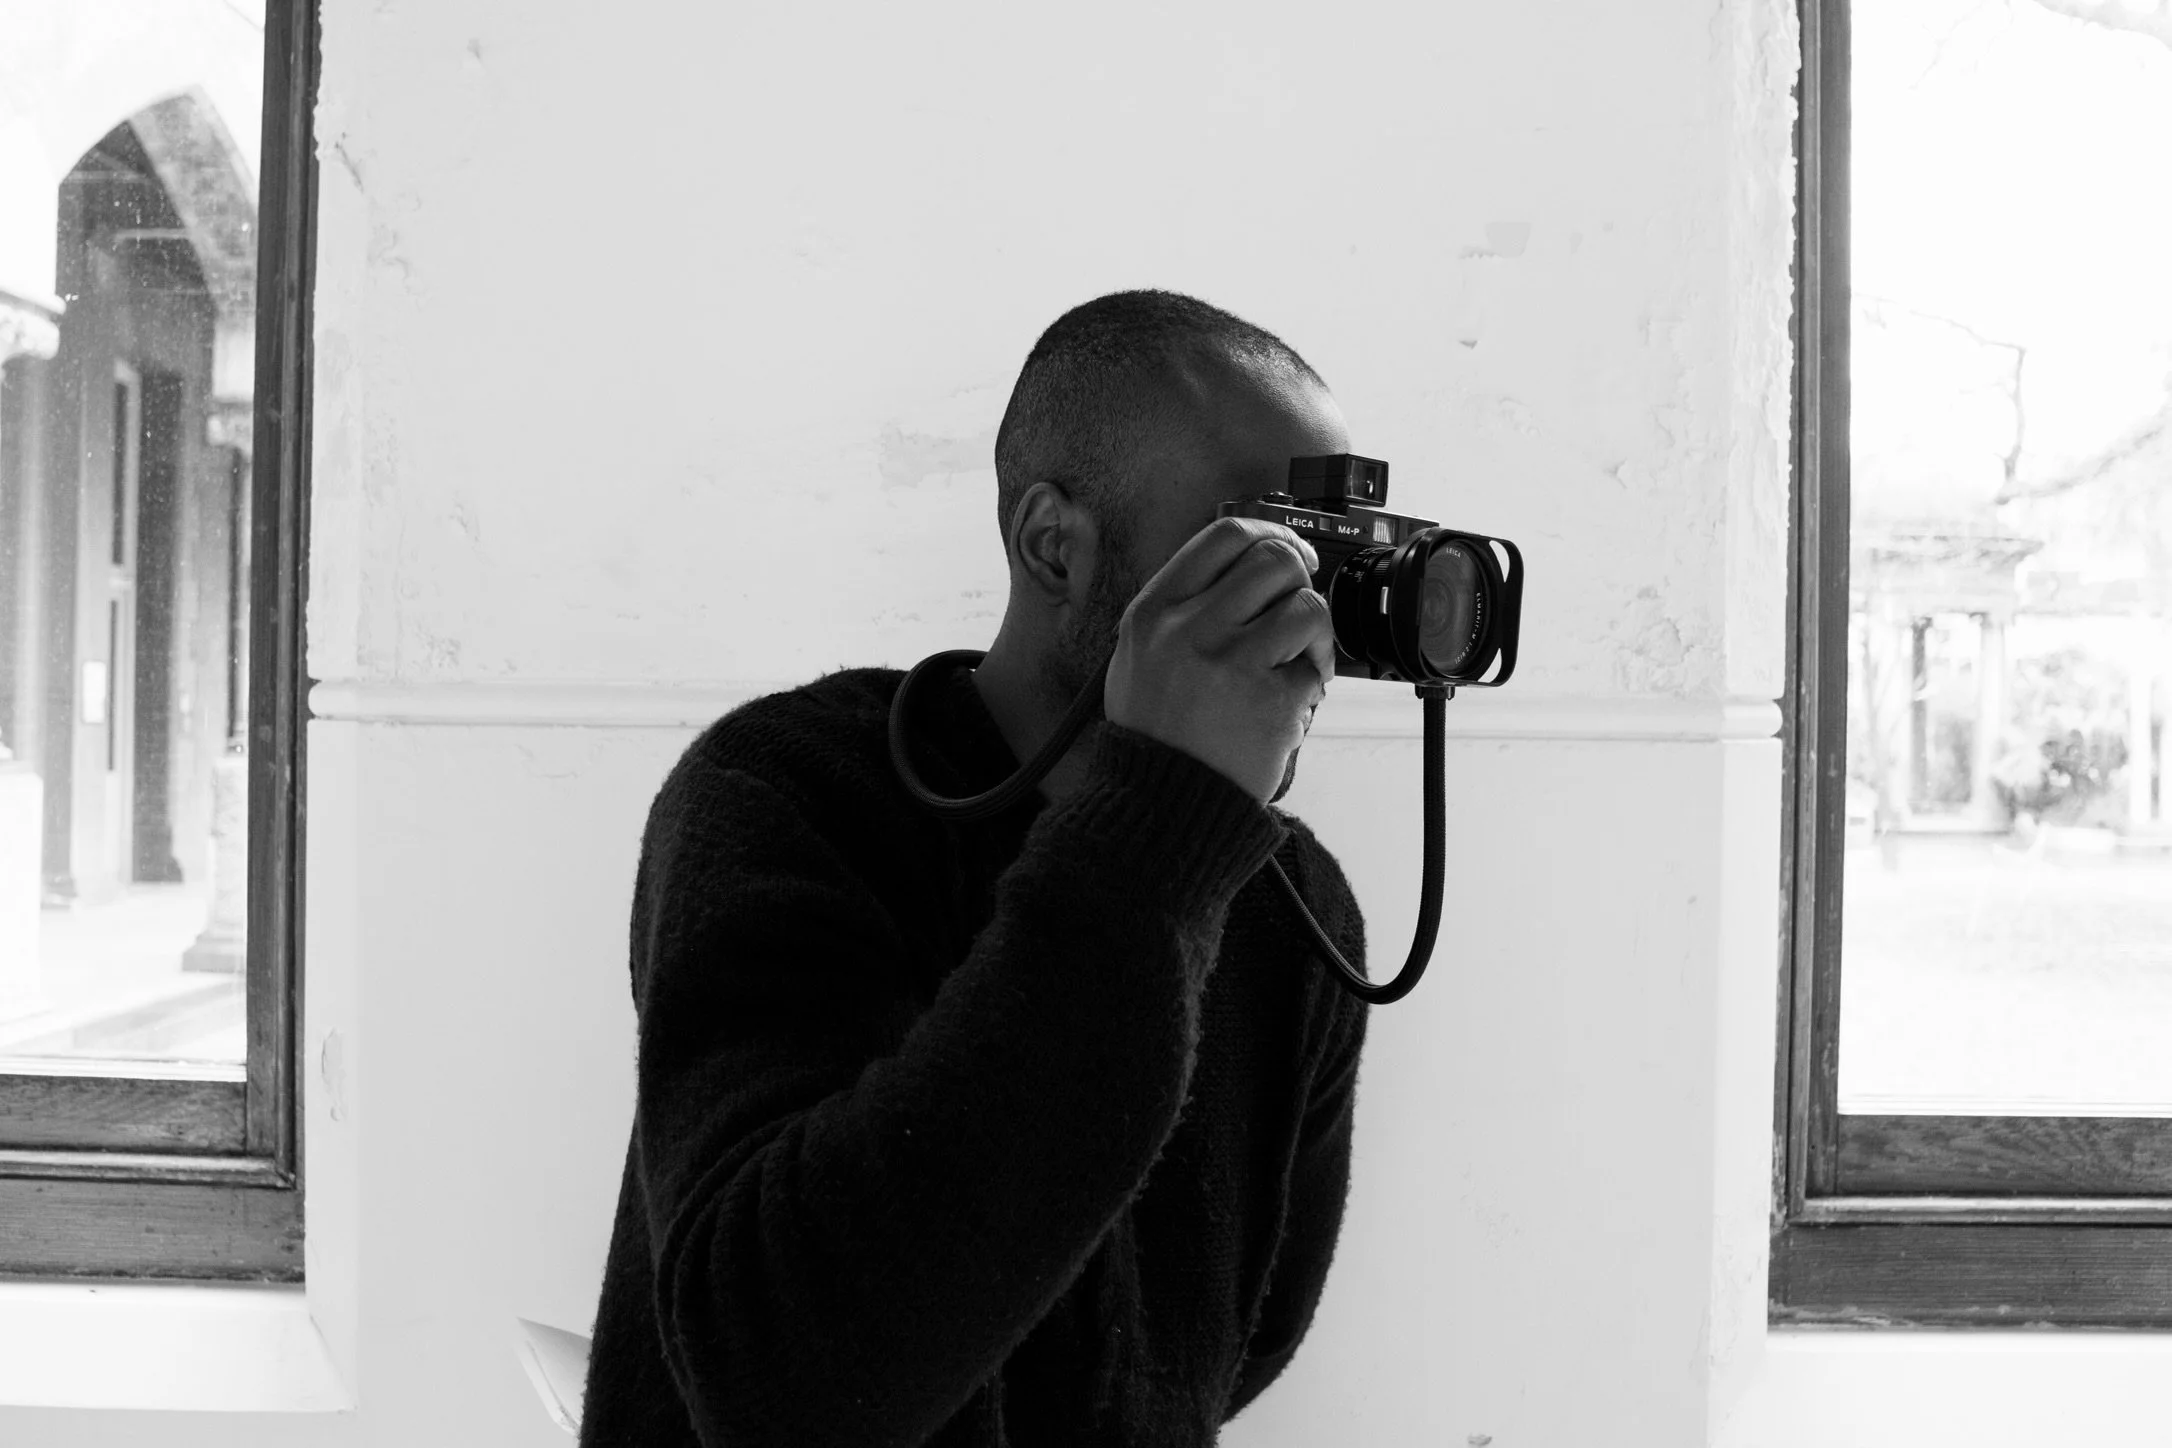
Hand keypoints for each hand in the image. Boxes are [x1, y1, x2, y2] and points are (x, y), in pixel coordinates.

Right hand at [1104, 516, 1336, 802]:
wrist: (1161, 804)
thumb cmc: (1154, 731)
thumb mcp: (1138, 654)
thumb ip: (1183, 606)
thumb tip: (1246, 564)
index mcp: (1155, 611)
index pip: (1226, 536)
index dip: (1270, 534)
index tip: (1287, 552)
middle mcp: (1190, 630)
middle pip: (1276, 560)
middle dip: (1300, 579)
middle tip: (1298, 604)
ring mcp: (1232, 666)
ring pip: (1308, 608)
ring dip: (1317, 633)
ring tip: (1301, 660)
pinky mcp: (1270, 704)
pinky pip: (1314, 670)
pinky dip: (1312, 685)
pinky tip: (1291, 702)